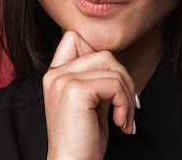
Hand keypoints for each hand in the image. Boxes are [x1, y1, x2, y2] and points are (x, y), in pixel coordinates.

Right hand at [43, 31, 137, 159]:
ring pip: (112, 67)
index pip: (75, 38)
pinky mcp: (75, 91)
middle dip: (124, 79)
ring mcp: (63, 81)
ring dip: (127, 94)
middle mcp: (54, 74)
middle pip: (103, 54)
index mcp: (55, 75)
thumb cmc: (83, 142)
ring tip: (124, 118)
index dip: (100, 57)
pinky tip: (120, 124)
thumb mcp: (90, 103)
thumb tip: (118, 66)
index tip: (110, 88)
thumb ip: (97, 80)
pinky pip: (114, 84)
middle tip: (127, 107)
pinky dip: (125, 104)